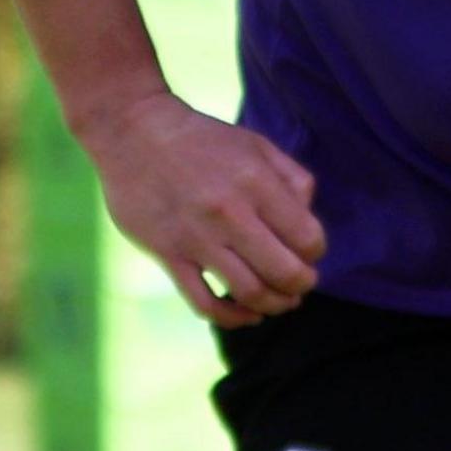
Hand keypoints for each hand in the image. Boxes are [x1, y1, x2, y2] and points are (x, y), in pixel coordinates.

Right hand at [83, 89, 326, 327]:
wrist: (134, 133)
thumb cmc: (204, 140)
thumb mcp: (258, 145)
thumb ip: (292, 180)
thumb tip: (309, 219)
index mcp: (258, 184)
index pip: (307, 238)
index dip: (316, 252)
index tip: (310, 253)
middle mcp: (230, 213)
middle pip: (283, 272)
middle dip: (301, 285)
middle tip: (302, 285)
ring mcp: (196, 238)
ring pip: (248, 292)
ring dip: (273, 306)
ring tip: (280, 302)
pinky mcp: (167, 254)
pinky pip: (202, 302)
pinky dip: (231, 317)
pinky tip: (245, 315)